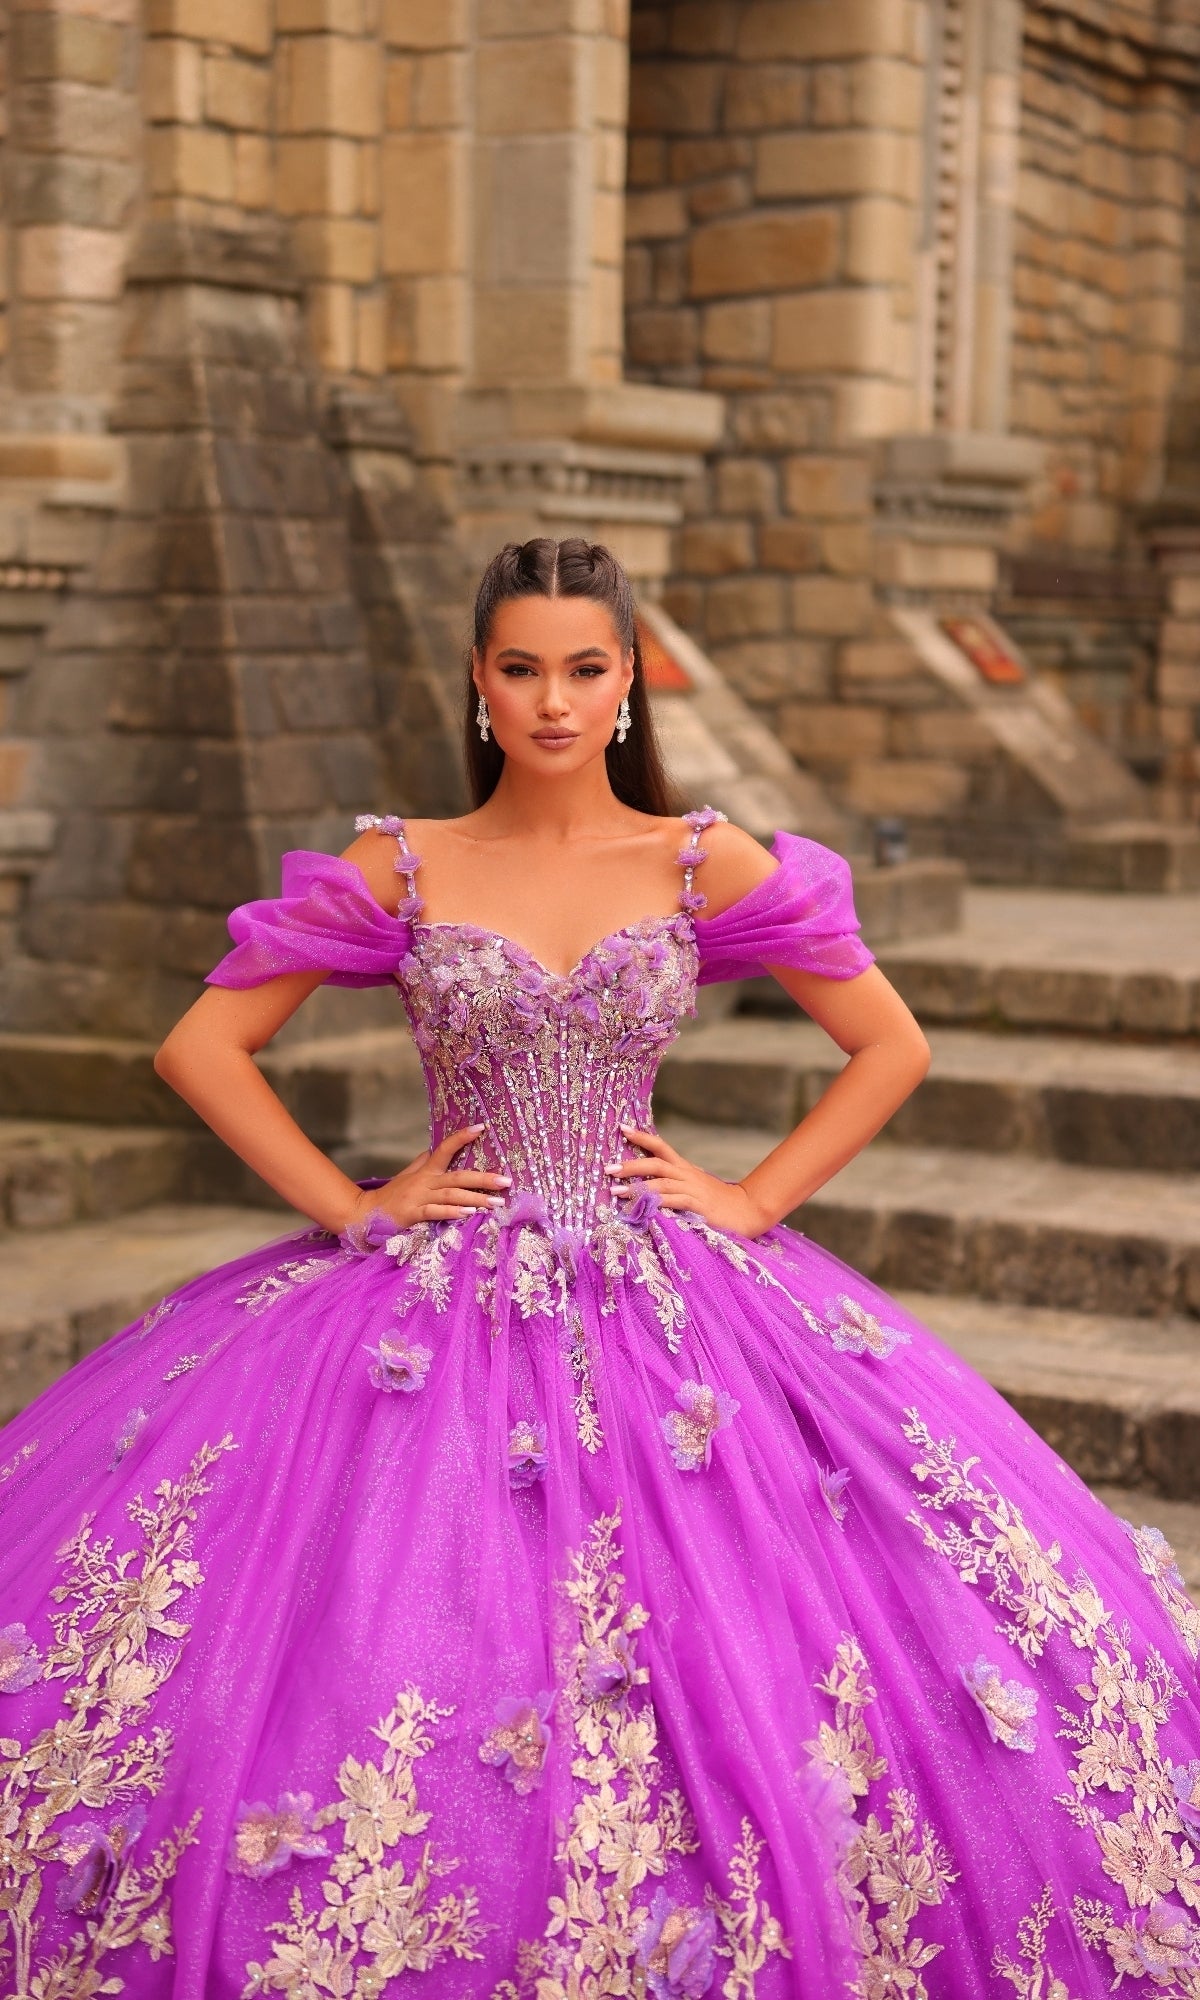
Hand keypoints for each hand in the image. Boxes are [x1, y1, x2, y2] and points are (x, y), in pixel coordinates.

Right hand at [344, 1124, 510, 1230]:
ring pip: (451, 1194)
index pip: (445, 1149)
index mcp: (425, 1171)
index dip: (462, 1137)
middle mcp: (424, 1181)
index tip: (482, 1128)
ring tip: (496, 1202)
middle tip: (506, 1181)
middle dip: (484, 1178)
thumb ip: (421, 1163)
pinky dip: (452, 1211)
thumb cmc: (390, 1196)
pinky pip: (436, 1211)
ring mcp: (418, 1197)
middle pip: (458, 1176)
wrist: (364, 1214)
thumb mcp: (407, 1176)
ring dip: (475, 1198)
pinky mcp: (413, 1213)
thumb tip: (433, 1150)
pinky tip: (468, 1213)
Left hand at [606, 1125, 774, 1237]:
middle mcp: (687, 1175)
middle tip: (608, 1168)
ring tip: (615, 1191)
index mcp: (684, 1168)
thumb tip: (645, 1184)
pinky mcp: (698, 1206)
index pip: (661, 1146)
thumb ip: (672, 1184)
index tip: (622, 1127)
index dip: (642, 1136)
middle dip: (631, 1164)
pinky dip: (656, 1203)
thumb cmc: (716, 1202)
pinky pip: (674, 1201)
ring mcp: (692, 1190)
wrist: (747, 1211)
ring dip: (636, 1186)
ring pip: (661, 1182)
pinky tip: (641, 1207)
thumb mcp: (692, 1188)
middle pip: (656, 1162)